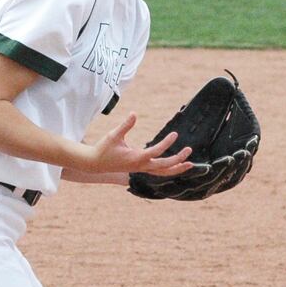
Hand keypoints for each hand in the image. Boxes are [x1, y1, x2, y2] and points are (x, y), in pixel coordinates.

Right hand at [79, 113, 193, 174]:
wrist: (95, 164)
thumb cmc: (103, 148)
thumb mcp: (113, 135)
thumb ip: (125, 125)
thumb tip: (134, 113)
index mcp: (136, 158)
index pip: (156, 151)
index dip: (167, 143)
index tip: (175, 134)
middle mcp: (140, 166)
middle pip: (164, 167)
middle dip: (178, 160)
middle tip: (189, 150)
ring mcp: (141, 169)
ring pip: (163, 173)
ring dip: (177, 168)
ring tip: (190, 164)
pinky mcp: (140, 169)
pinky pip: (158, 172)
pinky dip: (169, 170)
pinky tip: (177, 165)